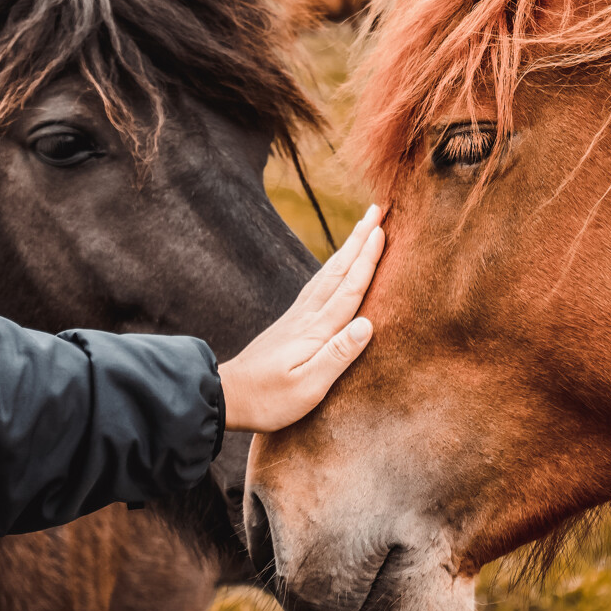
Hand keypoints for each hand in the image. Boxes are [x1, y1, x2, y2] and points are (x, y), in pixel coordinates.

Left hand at [218, 205, 384, 432]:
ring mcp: (296, 318)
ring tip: (362, 229)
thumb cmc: (269, 400)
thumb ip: (338, 355)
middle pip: (338, 271)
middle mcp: (307, 317)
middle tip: (377, 210)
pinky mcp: (290, 324)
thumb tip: (368, 323)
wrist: (228, 397)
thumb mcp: (307, 387)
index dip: (367, 260)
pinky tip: (333, 266)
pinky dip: (331, 268)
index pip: (349, 289)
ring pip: (327, 274)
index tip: (382, 230)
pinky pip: (317, 286)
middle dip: (359, 240)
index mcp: (317, 331)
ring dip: (346, 249)